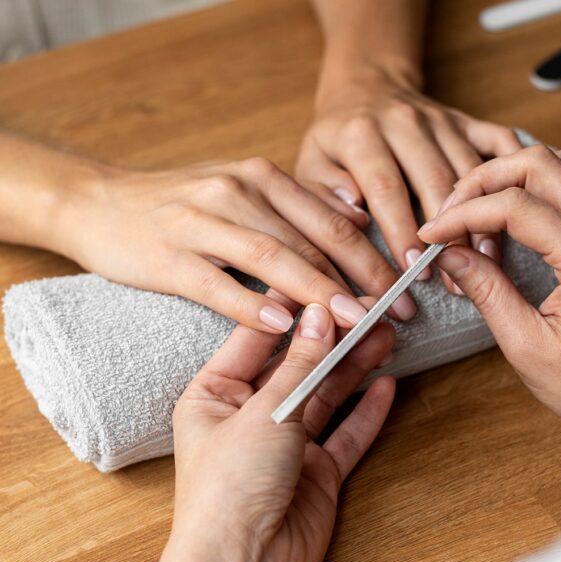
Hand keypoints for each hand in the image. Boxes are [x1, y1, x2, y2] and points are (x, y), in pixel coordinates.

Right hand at [53, 156, 418, 329]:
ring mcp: (200, 221)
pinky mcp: (168, 255)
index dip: (375, 255)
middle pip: (311, 239)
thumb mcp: (241, 190)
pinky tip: (283, 328)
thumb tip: (355, 218)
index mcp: (262, 177)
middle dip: (361, 278)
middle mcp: (238, 191)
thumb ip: (295, 205)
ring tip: (354, 322)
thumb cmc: (179, 205)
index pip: (331, 219)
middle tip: (397, 312)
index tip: (406, 287)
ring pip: (272, 258)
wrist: (98, 201)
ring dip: (318, 292)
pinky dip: (252, 306)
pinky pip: (217, 284)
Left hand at [171, 298, 395, 561]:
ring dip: (355, 368)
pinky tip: (388, 385)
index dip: (293, 311)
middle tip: (370, 310)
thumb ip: (298, 366)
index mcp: (215, 395)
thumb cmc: (229, 487)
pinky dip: (366, 412)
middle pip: (298, 366)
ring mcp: (285, 445)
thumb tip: (320, 314)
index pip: (258, 339)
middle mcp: (249, 416)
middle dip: (334, 339)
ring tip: (386, 336)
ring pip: (326, 396)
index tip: (325, 282)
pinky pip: (345, 434)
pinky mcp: (315, 473)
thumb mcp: (264, 413)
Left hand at [296, 64, 521, 291]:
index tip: (413, 268)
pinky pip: (499, 143)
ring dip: (483, 217)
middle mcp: (406, 122)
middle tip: (455, 278)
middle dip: (449, 232)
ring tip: (487, 261)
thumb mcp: (310, 163)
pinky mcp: (466, 121)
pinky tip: (520, 207)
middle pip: (436, 181)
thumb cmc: (336, 137)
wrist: (365, 85)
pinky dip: (514, 172)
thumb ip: (324, 193)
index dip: (402, 230)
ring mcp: (441, 121)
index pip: (386, 187)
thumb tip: (355, 217)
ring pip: (471, 171)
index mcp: (362, 134)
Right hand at [419, 145, 560, 452]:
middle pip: (537, 163)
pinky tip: (500, 226)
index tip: (431, 237)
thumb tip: (450, 256)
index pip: (512, 205)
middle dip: (482, 180)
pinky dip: (526, 194)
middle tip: (447, 216)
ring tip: (471, 218)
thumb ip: (488, 292)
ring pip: (554, 168)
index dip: (461, 214)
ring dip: (506, 181)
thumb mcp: (527, 345)